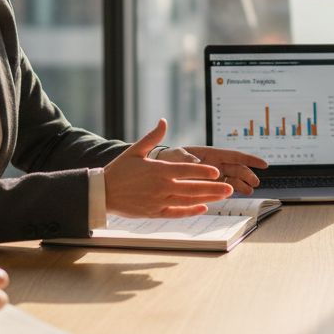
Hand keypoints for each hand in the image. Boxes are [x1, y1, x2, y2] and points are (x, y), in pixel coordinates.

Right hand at [105, 119, 233, 217]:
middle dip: (213, 188)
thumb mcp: (135, 150)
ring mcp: (159, 201)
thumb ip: (153, 137)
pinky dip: (191, 211)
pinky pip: (177, 213)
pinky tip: (203, 208)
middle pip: (192, 188)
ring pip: (188, 201)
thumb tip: (164, 121)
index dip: (203, 172)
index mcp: (158, 170)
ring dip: (207, 198)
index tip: (217, 172)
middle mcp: (161, 187)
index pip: (186, 171)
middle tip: (230, 188)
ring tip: (223, 197)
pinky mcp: (154, 213)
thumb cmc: (119, 170)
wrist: (103, 193)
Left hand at [157, 146, 267, 194]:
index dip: (250, 160)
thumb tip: (196, 162)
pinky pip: (222, 188)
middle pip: (236, 169)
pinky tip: (236, 194)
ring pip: (232, 180)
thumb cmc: (168, 158)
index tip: (263, 164)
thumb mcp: (176, 156)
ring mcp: (212, 176)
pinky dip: (230, 191)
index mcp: (211, 154)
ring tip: (249, 191)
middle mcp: (215, 164)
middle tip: (255, 183)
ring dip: (242, 184)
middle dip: (248, 175)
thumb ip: (186, 159)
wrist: (159, 168)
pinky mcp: (207, 186)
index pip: (235, 156)